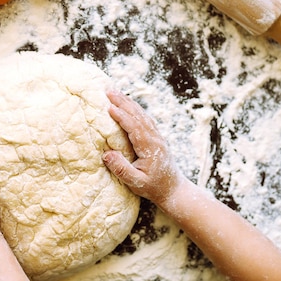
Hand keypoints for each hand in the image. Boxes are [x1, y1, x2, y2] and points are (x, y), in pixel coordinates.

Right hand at [102, 90, 183, 206]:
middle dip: (123, 102)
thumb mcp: (136, 183)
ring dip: (128, 102)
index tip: (109, 107)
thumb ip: (122, 169)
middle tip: (108, 91)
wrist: (173, 189)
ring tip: (115, 92)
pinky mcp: (156, 137)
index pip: (134, 127)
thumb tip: (106, 154)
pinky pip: (145, 118)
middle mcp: (155, 138)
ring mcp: (157, 136)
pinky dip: (135, 108)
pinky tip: (127, 104)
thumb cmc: (154, 187)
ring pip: (142, 114)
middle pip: (138, 115)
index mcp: (150, 147)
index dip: (122, 116)